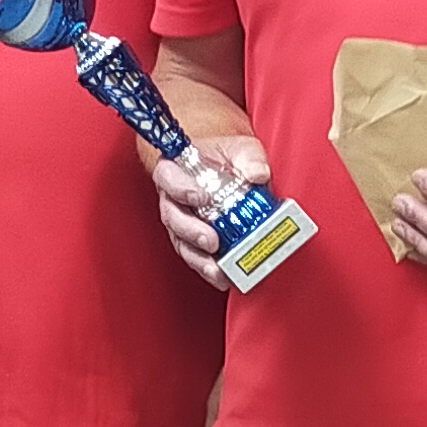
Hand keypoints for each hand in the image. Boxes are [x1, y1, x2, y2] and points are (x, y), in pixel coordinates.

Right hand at [153, 135, 267, 288]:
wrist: (225, 166)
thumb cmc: (225, 156)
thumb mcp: (240, 148)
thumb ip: (249, 158)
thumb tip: (258, 173)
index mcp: (175, 170)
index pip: (168, 178)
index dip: (180, 188)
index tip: (198, 197)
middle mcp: (173, 199)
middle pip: (173, 218)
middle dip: (191, 231)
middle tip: (210, 240)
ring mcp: (182, 222)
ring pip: (182, 243)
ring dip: (199, 258)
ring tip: (216, 268)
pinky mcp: (194, 241)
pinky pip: (196, 257)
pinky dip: (209, 268)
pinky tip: (223, 277)